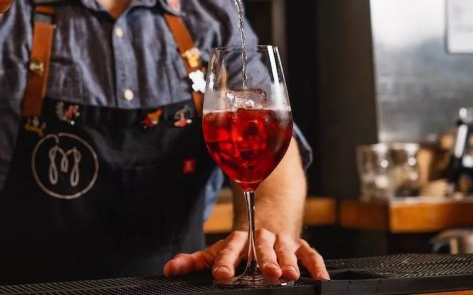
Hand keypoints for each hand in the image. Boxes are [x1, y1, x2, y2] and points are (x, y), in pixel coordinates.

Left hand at [163, 229, 329, 282]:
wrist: (269, 210)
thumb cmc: (242, 240)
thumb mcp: (220, 248)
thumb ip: (195, 260)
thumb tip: (169, 270)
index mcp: (239, 240)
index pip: (230, 250)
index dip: (226, 263)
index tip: (221, 275)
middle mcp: (260, 238)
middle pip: (261, 249)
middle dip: (264, 261)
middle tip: (267, 274)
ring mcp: (281, 241)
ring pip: (285, 250)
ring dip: (288, 262)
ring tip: (289, 275)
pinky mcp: (299, 245)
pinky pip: (311, 254)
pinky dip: (316, 265)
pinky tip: (320, 279)